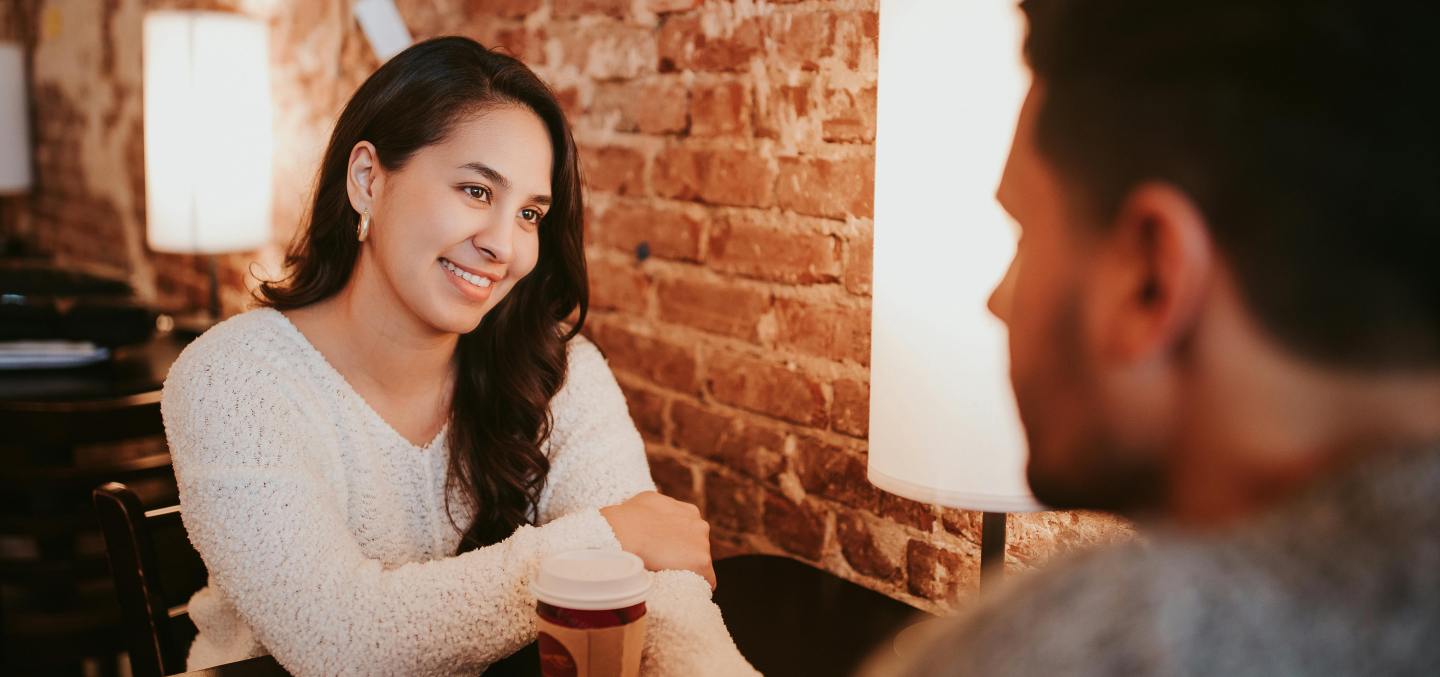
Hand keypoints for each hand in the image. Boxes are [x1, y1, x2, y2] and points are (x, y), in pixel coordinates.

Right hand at [600, 491, 715, 588]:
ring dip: (689, 570)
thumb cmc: (629, 518)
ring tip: (670, 577)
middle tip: (665, 564)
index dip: (679, 544)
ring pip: (701, 564)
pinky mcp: (703, 562)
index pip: (692, 532)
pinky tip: (685, 589)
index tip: (667, 551)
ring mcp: (703, 544)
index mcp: (690, 512)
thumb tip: (650, 514)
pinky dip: (698, 585)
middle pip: (698, 547)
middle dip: (685, 556)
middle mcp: (701, 526)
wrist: (628, 533)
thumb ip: (658, 508)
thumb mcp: (646, 501)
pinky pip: (708, 580)